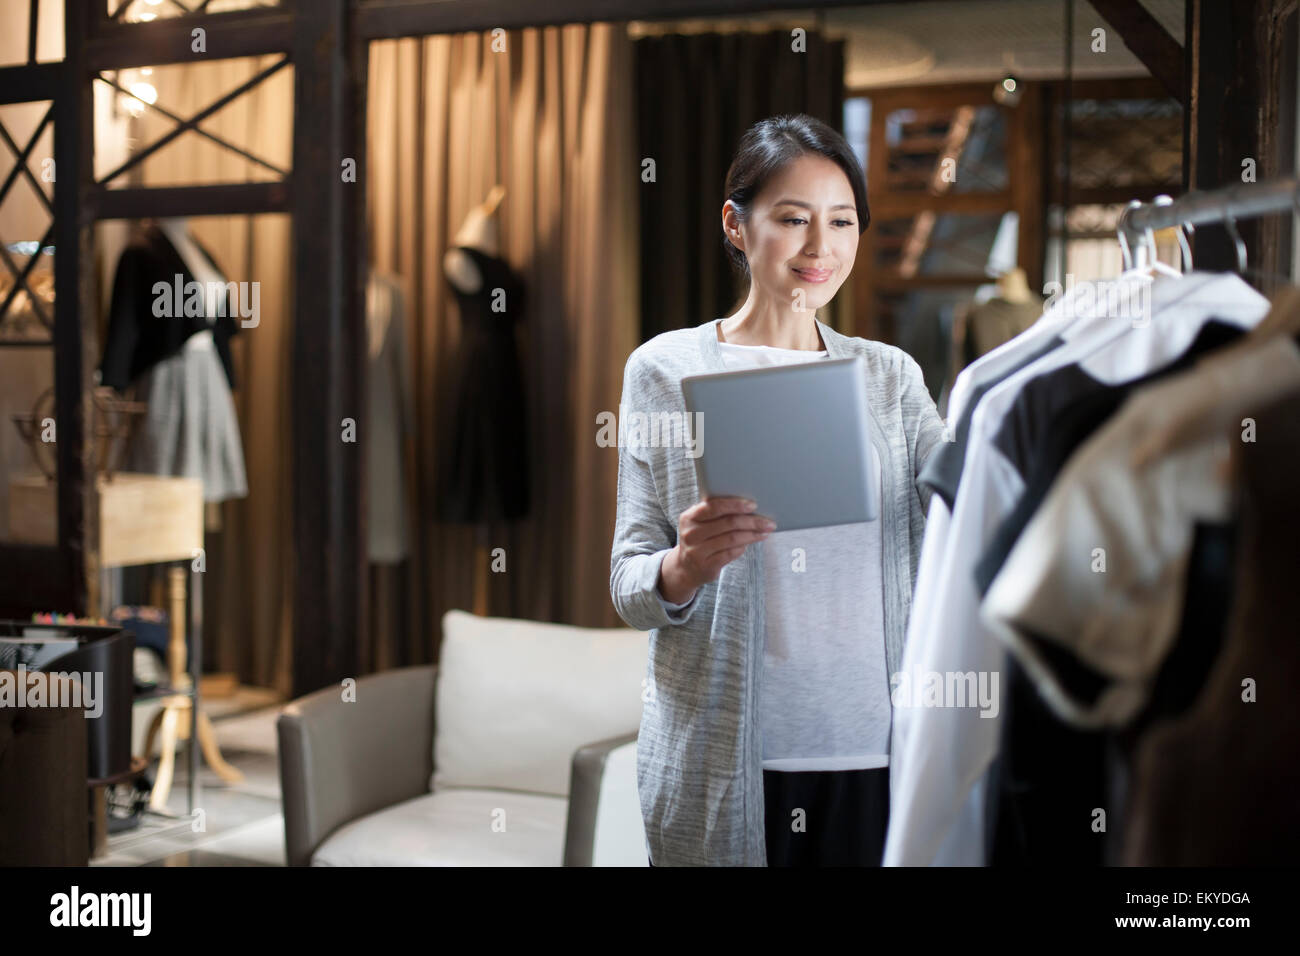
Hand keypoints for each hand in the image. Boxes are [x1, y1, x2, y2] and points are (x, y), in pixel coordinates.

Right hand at [657, 496, 775, 603]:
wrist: (685, 567)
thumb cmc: (700, 539)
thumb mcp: (700, 523)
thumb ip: (716, 512)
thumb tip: (747, 506)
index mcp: (689, 517)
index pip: (714, 507)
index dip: (735, 505)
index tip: (753, 505)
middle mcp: (691, 534)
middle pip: (728, 523)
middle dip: (752, 521)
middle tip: (768, 522)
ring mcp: (697, 551)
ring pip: (732, 539)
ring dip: (752, 534)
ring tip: (765, 531)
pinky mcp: (707, 566)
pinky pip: (731, 553)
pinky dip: (744, 546)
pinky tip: (752, 541)